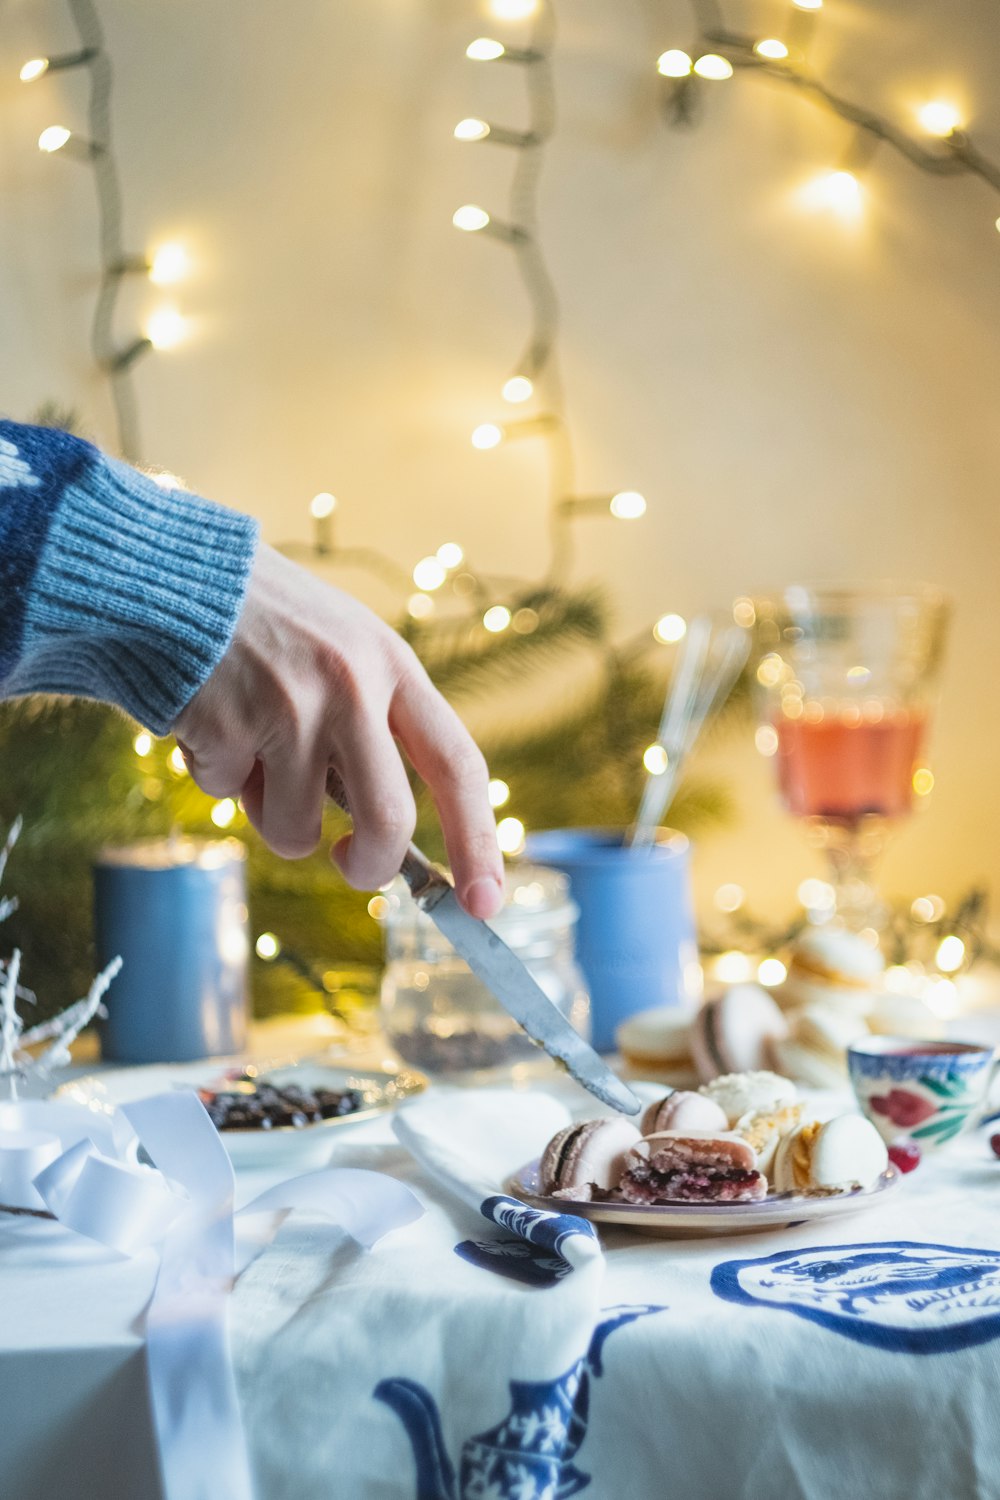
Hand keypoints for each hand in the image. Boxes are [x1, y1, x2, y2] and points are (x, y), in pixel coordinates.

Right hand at [173, 543, 504, 917]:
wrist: (169, 572)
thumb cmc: (264, 620)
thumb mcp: (344, 647)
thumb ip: (373, 724)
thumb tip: (384, 836)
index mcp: (392, 667)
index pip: (458, 765)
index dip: (478, 841)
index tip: (484, 902)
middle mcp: (352, 687)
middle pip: (388, 822)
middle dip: (369, 866)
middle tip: (348, 863)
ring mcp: (289, 706)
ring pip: (295, 827)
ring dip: (268, 812)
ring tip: (248, 746)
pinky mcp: (227, 723)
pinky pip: (227, 794)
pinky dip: (215, 772)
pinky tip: (206, 715)